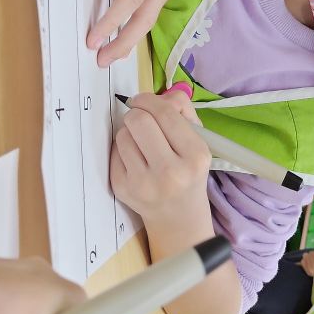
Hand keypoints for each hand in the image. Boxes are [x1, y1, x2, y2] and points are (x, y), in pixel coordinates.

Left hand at [111, 91, 212, 222]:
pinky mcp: (122, 189)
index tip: (143, 99)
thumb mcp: (199, 141)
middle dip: (137, 113)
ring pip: (123, 135)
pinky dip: (123, 149)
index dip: (149, 100)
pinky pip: (114, 152)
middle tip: (142, 118)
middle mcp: (170, 172)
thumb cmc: (189, 171)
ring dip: (129, 132)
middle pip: (138, 120)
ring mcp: (143, 183)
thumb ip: (182, 110)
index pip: (165, 114)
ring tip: (141, 142)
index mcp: (195, 156)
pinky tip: (134, 158)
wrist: (178, 217)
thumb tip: (159, 96)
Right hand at [300, 250, 313, 280]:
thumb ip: (308, 267)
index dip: (305, 259)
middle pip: (305, 256)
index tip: (309, 259)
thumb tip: (300, 261)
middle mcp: (310, 268)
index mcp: (309, 272)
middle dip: (308, 255)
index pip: (302, 262)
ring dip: (313, 253)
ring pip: (310, 253)